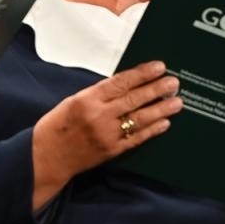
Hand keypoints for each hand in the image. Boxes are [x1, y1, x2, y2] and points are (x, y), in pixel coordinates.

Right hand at [30, 61, 183, 209]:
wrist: (47, 157)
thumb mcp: (73, 101)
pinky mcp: (112, 151)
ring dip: (161, 109)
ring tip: (177, 102)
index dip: (142, 74)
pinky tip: (165, 123)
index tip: (159, 66)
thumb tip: (126, 84)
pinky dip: (152, 130)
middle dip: (157, 89)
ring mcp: (107, 135)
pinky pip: (137, 139)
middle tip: (174, 82)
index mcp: (88, 99)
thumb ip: (98, 94)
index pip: (121, 82)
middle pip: (135, 99)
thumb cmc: (57, 126)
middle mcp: (99, 116)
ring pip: (140, 119)